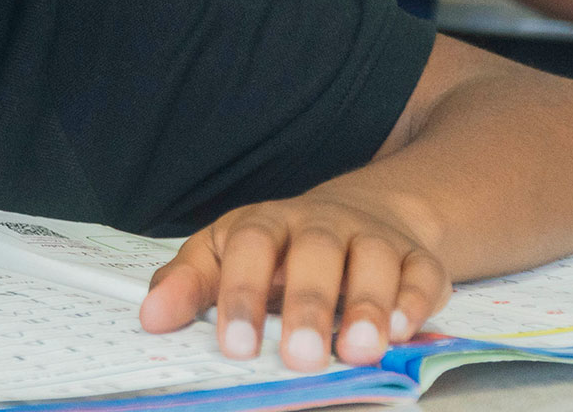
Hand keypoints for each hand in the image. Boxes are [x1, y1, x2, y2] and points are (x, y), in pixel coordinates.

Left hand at [138, 191, 450, 371]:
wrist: (355, 214)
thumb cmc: (277, 248)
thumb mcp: (222, 255)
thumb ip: (187, 285)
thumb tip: (150, 318)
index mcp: (265, 224)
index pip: (250, 248)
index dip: (242, 294)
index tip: (236, 346)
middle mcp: (321, 225)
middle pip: (315, 253)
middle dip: (308, 306)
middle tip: (299, 358)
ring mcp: (371, 238)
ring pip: (373, 260)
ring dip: (368, 305)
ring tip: (358, 350)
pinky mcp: (416, 258)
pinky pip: (421, 273)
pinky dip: (415, 301)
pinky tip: (401, 331)